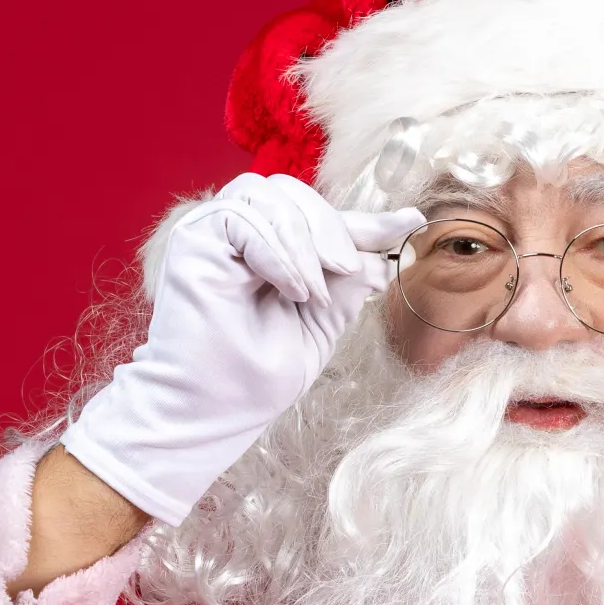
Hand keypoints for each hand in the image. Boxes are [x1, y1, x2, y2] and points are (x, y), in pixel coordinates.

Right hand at [59, 173, 424, 524]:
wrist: (210, 412)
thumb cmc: (254, 379)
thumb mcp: (320, 324)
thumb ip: (347, 284)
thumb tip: (384, 252)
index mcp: (268, 252)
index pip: (318, 219)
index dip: (364, 221)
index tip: (411, 221)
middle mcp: (238, 235)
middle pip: (294, 192)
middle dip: (334, 228)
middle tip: (351, 272)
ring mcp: (212, 234)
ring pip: (270, 195)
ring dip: (305, 242)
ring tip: (313, 293)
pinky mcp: (192, 241)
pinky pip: (242, 217)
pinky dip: (277, 251)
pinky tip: (292, 288)